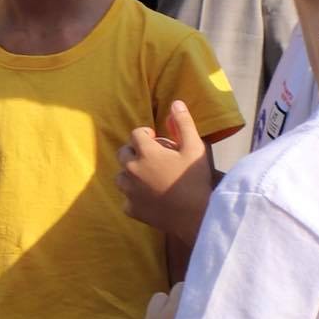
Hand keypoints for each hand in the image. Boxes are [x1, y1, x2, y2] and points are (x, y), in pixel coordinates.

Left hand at [117, 100, 212, 242]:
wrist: (197, 216)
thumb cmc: (196, 179)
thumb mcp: (195, 147)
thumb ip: (184, 123)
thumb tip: (176, 102)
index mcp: (146, 153)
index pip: (135, 134)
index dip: (145, 135)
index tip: (156, 140)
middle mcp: (133, 170)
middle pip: (123, 153)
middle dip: (135, 152)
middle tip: (151, 158)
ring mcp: (130, 191)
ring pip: (121, 176)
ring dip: (131, 174)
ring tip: (148, 177)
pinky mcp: (132, 210)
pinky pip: (126, 199)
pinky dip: (133, 197)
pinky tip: (148, 197)